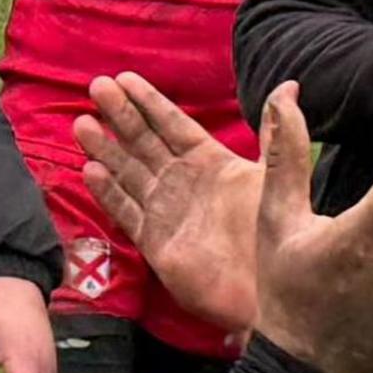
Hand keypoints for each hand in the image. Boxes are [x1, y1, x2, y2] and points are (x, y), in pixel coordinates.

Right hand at [76, 72, 265, 333]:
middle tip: (96, 87)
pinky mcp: (155, 243)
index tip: (124, 78)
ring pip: (129, 173)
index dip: (150, 102)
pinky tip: (91, 170)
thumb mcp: (278, 175)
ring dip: (107, 149)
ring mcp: (167, 212)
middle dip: (121, 116)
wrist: (268, 294)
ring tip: (82, 124)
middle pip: (145, 143)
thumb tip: (289, 87)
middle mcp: (185, 184)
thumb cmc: (278, 235)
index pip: (174, 124)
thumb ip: (279, 133)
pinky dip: (109, 192)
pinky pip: (126, 212)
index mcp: (212, 164)